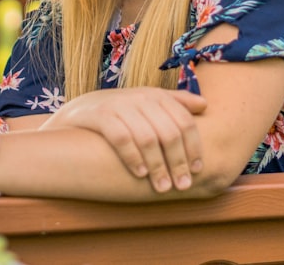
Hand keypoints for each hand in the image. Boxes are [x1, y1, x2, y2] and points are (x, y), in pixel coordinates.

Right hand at [41, 87, 206, 192]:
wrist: (79, 111)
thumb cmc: (121, 112)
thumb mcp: (146, 103)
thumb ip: (174, 102)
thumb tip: (204, 104)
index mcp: (156, 96)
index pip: (184, 122)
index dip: (193, 147)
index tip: (196, 170)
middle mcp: (140, 98)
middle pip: (169, 133)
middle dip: (178, 162)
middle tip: (182, 186)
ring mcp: (119, 105)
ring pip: (148, 138)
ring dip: (158, 166)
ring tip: (162, 187)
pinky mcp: (100, 115)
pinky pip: (121, 138)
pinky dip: (133, 157)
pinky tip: (140, 174)